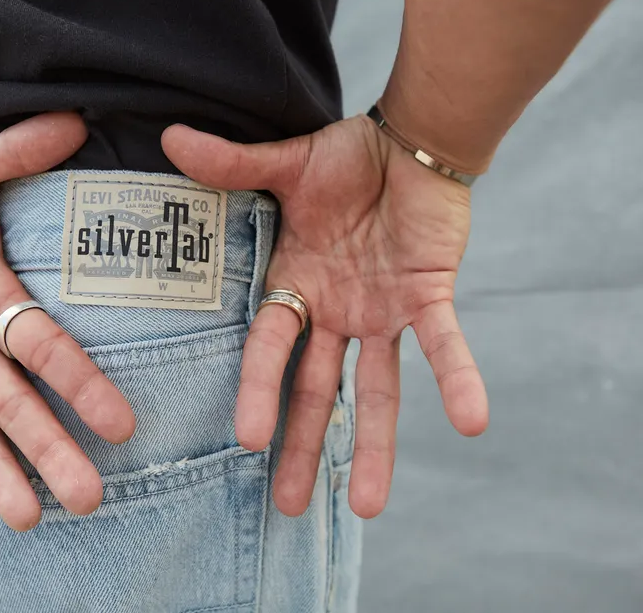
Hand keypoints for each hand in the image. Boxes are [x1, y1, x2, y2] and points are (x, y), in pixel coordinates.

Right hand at [162, 114, 488, 517]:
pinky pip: (444, 345)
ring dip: (372, 445)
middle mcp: (335, 312)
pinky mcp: (428, 298)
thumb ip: (233, 165)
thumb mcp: (287, 164)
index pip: (271, 348)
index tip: (248, 439)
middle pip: (316, 389)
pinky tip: (472, 421)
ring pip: (376, 390)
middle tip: (289, 506)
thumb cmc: (347, 154)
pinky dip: (458, 379)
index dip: (260, 390)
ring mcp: (382, 312)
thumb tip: (170, 139)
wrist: (412, 138)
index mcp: (295, 287)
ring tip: (366, 505)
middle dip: (304, 445)